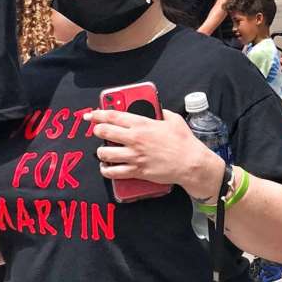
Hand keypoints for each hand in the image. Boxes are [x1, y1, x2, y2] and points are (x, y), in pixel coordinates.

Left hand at [91, 108, 223, 201]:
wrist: (190, 163)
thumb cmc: (184, 141)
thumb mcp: (173, 120)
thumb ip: (161, 113)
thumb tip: (155, 109)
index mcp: (142, 124)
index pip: (113, 116)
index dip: (98, 114)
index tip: (90, 115)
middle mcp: (135, 139)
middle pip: (104, 132)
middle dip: (97, 131)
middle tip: (96, 131)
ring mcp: (134, 156)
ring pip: (105, 154)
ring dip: (100, 152)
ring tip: (102, 151)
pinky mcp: (137, 171)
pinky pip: (114, 172)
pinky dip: (106, 170)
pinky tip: (106, 167)